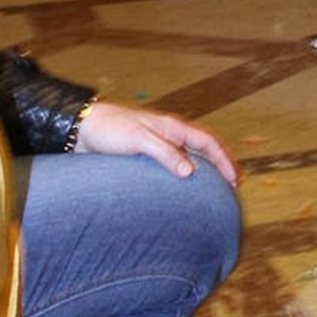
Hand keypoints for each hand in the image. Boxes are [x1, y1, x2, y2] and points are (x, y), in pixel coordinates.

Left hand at [73, 97, 237, 185]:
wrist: (81, 129)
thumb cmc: (109, 130)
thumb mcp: (138, 139)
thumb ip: (164, 153)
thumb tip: (190, 172)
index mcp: (171, 127)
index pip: (207, 142)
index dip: (223, 160)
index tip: (235, 179)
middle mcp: (168, 135)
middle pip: (203, 149)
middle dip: (220, 165)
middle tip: (233, 185)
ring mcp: (157, 144)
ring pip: (189, 157)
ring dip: (204, 170)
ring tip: (213, 189)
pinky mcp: (144, 155)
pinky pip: (172, 165)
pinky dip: (185, 174)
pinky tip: (182, 188)